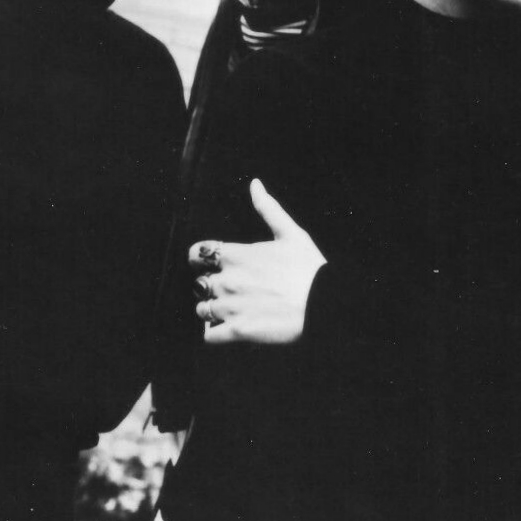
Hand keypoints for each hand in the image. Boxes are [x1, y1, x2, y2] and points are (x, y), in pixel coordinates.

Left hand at [189, 180, 325, 344]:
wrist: (324, 305)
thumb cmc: (310, 269)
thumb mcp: (291, 233)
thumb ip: (268, 208)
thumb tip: (254, 184)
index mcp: (236, 255)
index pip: (195, 253)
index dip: (200, 259)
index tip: (209, 265)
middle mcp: (227, 280)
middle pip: (197, 285)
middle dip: (209, 288)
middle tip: (228, 292)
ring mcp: (230, 307)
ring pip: (201, 311)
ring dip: (211, 312)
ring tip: (230, 312)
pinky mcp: (237, 331)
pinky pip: (208, 336)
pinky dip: (214, 334)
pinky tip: (228, 329)